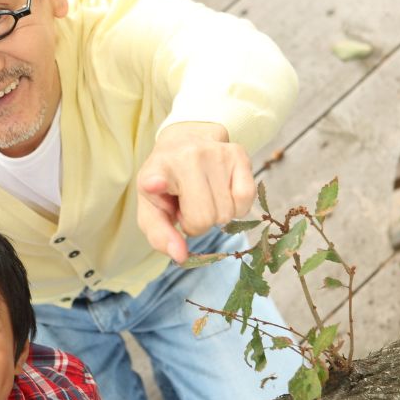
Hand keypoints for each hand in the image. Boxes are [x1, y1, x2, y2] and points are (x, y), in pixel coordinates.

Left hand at [136, 122, 254, 263]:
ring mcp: (214, 153)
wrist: (184, 143)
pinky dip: (236, 207)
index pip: (155, 178)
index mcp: (155, 171)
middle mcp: (185, 157)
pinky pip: (245, 201)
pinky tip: (223, 193)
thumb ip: (161, 236)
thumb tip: (180, 256)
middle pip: (203, 218)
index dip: (155, 183)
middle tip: (190, 205)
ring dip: (216, 214)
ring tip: (203, 195)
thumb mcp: (153, 210)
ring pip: (226, 213)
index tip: (153, 184)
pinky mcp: (238, 154)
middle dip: (198, 223)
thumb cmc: (167, 184)